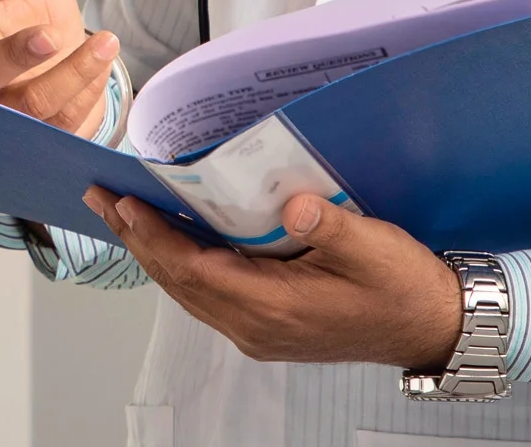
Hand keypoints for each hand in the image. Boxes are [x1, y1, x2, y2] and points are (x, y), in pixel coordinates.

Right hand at [0, 0, 118, 135]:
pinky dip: (87, 91)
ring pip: (32, 104)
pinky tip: (104, 63)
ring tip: (106, 42)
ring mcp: (5, 116)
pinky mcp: (37, 140)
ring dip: (71, 73)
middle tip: (48, 35)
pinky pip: (62, 123)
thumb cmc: (31, 19)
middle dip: (16, 55)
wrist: (59, 69)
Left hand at [84, 186, 464, 369]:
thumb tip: (294, 203)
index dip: (155, 235)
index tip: (126, 202)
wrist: (429, 326)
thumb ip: (331, 226)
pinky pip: (207, 293)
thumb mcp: (375, 248)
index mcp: (275, 308)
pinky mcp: (265, 326)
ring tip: (121, 213)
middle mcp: (255, 327)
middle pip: (179, 282)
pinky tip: (171, 238)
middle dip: (137, 238)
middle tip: (101, 197)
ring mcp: (257, 332)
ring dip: (153, 251)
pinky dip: (181, 264)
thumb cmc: (403, 287)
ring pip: (188, 290)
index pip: (195, 270)